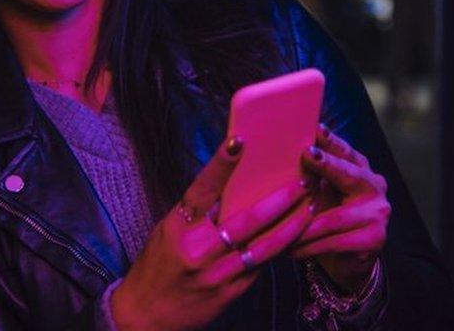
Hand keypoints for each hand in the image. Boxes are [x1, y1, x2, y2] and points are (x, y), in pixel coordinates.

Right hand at [111, 136, 313, 330]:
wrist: (143, 317)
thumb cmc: (156, 267)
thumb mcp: (168, 232)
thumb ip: (197, 213)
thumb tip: (231, 186)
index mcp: (178, 228)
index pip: (202, 190)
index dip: (221, 165)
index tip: (238, 141)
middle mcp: (198, 250)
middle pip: (247, 219)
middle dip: (280, 199)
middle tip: (302, 181)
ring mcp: (216, 274)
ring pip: (264, 246)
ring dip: (291, 225)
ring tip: (310, 206)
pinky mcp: (229, 294)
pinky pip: (260, 268)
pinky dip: (278, 249)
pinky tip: (295, 235)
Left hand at [288, 125, 390, 291]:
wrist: (346, 259)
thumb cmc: (325, 217)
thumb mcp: (318, 192)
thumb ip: (308, 175)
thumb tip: (274, 155)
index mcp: (359, 168)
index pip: (344, 151)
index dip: (331, 141)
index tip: (317, 128)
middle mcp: (374, 185)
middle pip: (348, 174)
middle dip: (326, 165)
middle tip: (307, 154)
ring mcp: (378, 212)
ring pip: (334, 217)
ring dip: (302, 224)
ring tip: (277, 223)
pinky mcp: (374, 238)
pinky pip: (334, 241)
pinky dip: (308, 247)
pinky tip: (289, 250)